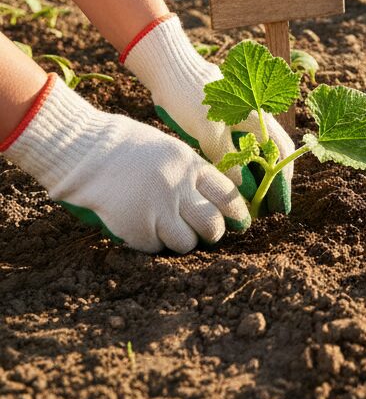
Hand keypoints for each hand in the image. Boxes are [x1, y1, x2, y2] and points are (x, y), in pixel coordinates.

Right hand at [2, 77, 250, 253]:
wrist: (92, 153)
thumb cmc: (134, 150)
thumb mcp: (174, 152)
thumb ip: (195, 175)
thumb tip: (218, 200)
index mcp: (192, 166)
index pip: (228, 195)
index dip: (237, 213)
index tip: (240, 222)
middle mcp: (179, 189)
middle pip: (212, 225)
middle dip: (213, 234)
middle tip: (207, 234)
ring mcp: (158, 210)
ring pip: (186, 243)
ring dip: (182, 241)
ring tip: (170, 230)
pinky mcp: (136, 228)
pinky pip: (156, 248)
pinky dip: (153, 243)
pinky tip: (144, 227)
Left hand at [124, 16, 293, 214]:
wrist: (169, 70)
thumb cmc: (191, 94)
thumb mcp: (208, 128)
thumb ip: (227, 157)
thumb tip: (244, 192)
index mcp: (258, 116)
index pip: (281, 152)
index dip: (283, 180)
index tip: (280, 207)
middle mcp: (252, 120)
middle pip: (269, 157)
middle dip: (270, 185)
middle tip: (265, 213)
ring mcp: (236, 124)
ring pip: (251, 158)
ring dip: (252, 181)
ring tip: (249, 207)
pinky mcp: (219, 128)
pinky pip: (234, 155)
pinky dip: (235, 172)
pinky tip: (229, 189)